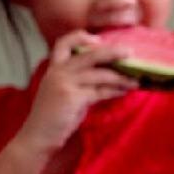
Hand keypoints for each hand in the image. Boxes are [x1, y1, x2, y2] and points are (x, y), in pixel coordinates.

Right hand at [16, 30, 137, 153]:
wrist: (38, 137)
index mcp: (54, 69)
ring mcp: (64, 83)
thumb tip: (109, 76)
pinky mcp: (72, 97)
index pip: (63, 43)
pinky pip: (100, 91)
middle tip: (129, 51)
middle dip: (112, 51)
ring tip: (135, 80)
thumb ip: (81, 82)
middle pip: (89, 54)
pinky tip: (124, 92)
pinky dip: (115, 90)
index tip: (98, 39)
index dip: (80, 37)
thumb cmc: (54, 117)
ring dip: (120, 77)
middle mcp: (58, 72)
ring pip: (99, 73)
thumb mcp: (65, 93)